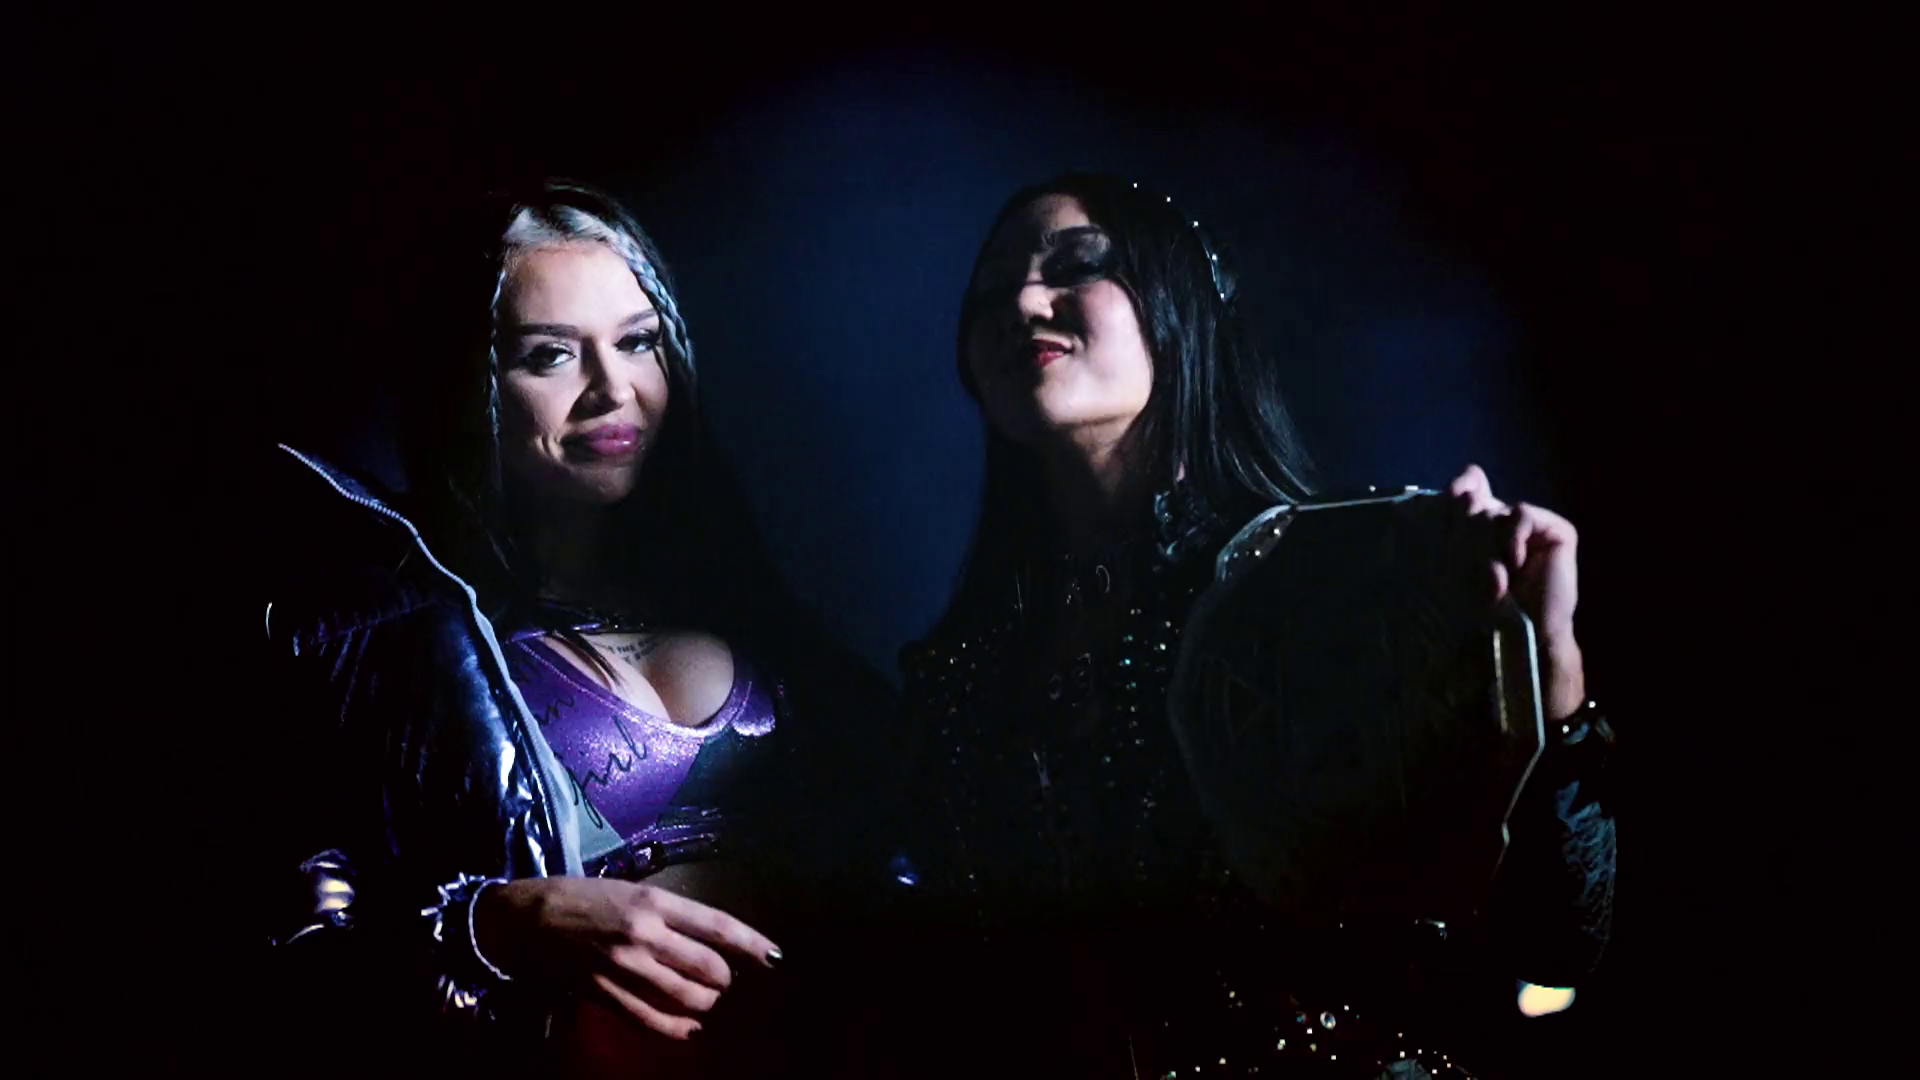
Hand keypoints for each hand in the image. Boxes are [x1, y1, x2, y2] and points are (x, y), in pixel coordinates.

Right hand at [475, 876, 781, 1039]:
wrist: (527, 918)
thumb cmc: (583, 897)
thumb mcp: (632, 891)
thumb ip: (669, 914)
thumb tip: (708, 938)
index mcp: (654, 903)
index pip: (716, 926)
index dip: (751, 943)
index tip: (775, 956)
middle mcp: (644, 936)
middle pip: (709, 968)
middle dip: (724, 978)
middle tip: (722, 976)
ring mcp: (624, 969)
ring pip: (687, 998)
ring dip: (705, 1002)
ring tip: (705, 998)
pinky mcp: (605, 994)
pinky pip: (652, 1020)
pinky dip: (679, 1027)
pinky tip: (690, 1027)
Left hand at [1448, 464, 1585, 719]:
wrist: (1519, 634)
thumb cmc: (1485, 607)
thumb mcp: (1460, 562)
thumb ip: (1460, 519)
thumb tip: (1473, 470)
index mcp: (1482, 529)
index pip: (1466, 490)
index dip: (1455, 496)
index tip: (1452, 504)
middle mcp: (1507, 523)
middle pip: (1474, 503)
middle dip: (1468, 536)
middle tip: (1479, 567)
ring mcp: (1534, 527)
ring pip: (1496, 511)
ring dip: (1489, 545)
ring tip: (1496, 574)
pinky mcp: (1558, 532)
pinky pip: (1521, 513)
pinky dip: (1513, 539)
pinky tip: (1515, 563)